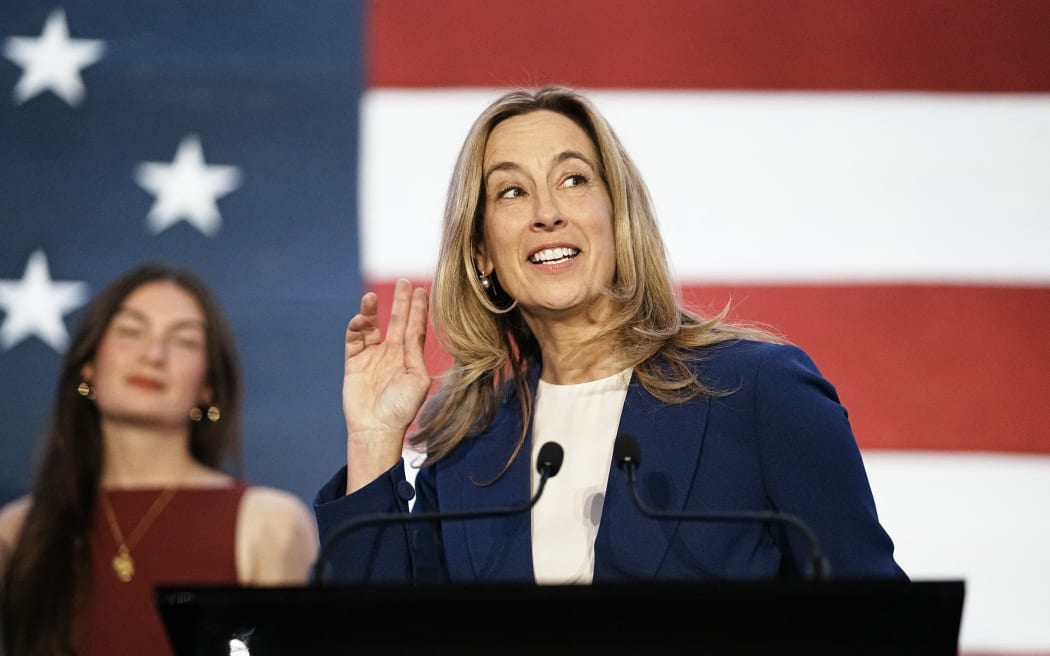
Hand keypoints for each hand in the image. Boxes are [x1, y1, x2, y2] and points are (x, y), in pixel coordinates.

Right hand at [342, 278, 430, 493]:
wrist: (377, 428)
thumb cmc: (402, 408)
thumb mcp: (417, 380)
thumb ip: (416, 354)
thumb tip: (415, 332)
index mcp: (410, 357)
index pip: (415, 327)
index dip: (418, 309)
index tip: (422, 290)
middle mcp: (392, 353)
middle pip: (396, 321)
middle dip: (399, 301)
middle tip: (403, 281)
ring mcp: (372, 357)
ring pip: (371, 327)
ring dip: (371, 311)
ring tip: (371, 296)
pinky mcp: (354, 363)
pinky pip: (354, 340)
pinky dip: (355, 328)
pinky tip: (359, 320)